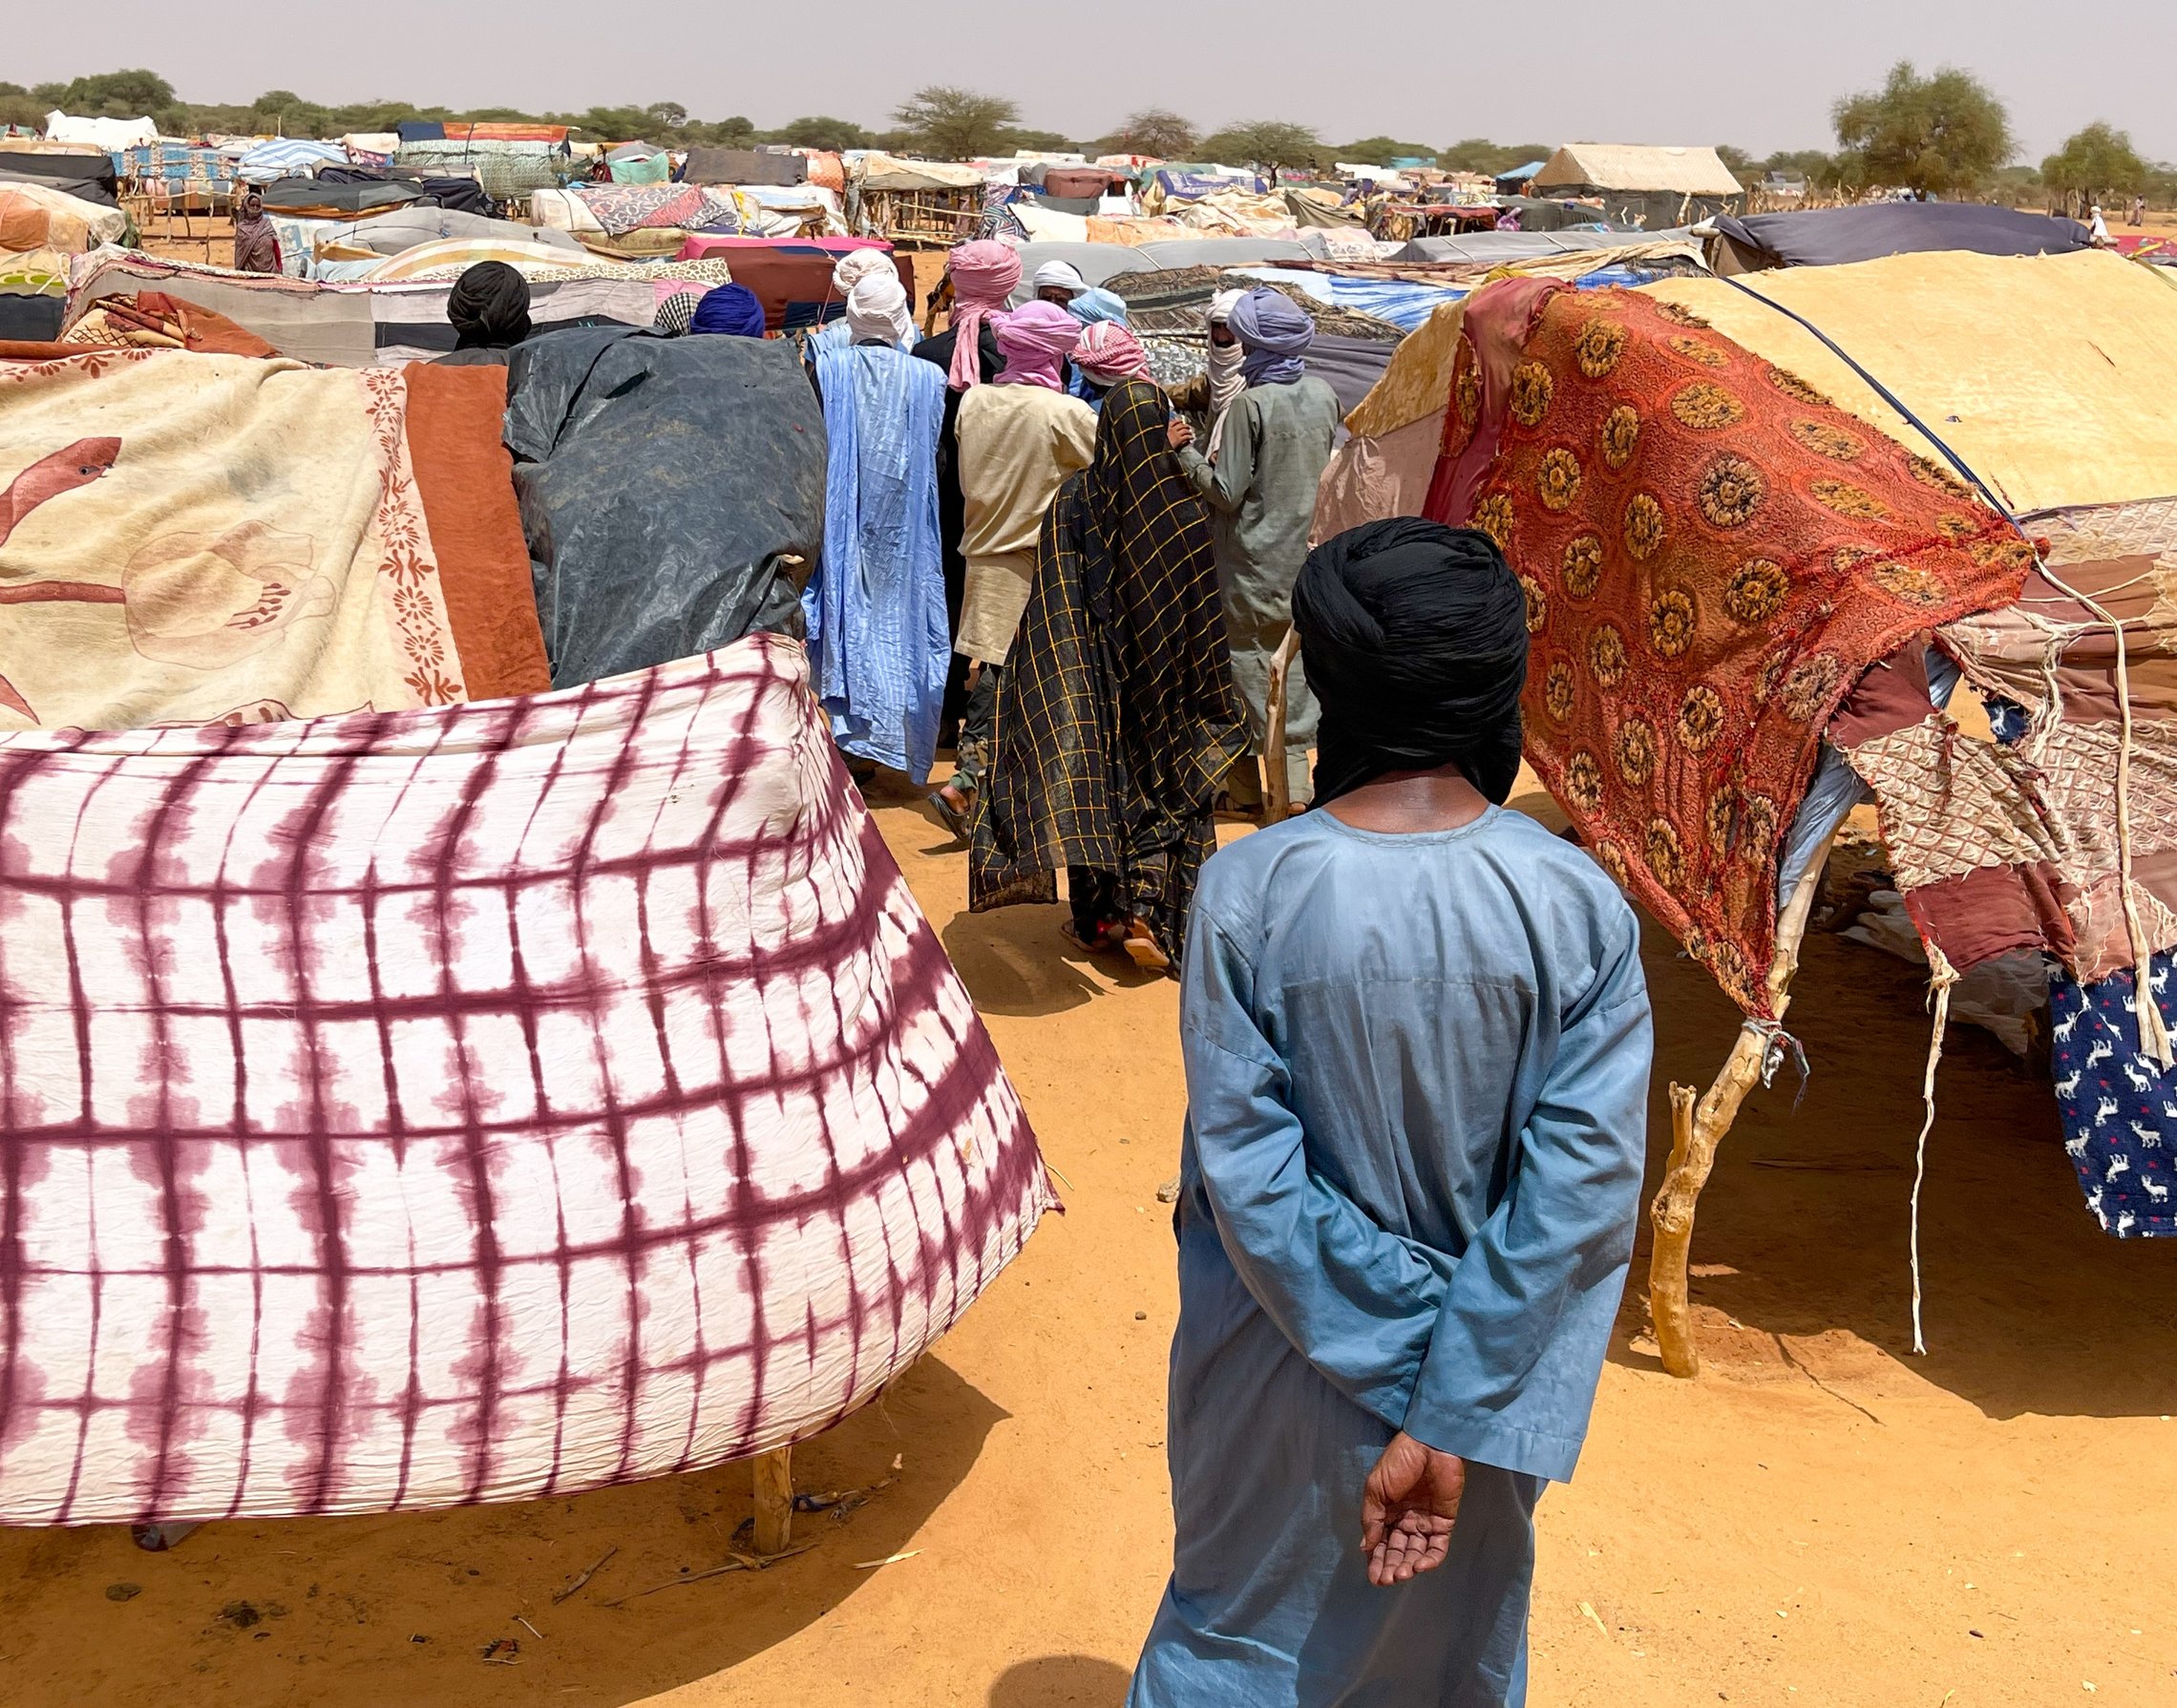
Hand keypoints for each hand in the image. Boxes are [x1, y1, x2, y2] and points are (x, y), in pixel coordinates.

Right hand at [1166, 417, 1193, 450]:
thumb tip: (1172, 427)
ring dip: (1189, 431)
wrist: (1163, 449)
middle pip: (1181, 425)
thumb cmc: (1163, 443)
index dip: (1178, 421)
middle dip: (1185, 426)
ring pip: (1185, 430)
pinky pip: (1186, 436)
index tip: (1181, 421)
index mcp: (1167, 428)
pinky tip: (1191, 437)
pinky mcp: (1179, 440)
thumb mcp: (1163, 435)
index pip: (1174, 422)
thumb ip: (1167, 430)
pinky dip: (1190, 437)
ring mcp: (1176, 435)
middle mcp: (1172, 430)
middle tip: (1188, 427)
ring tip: (1190, 433)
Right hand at [1359, 1432, 1464, 1585]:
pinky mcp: (1444, 1522)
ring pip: (1416, 1552)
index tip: (1374, 1577)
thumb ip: (1371, 1519)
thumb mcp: (1375, 1488)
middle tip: (1388, 1579)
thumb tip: (1365, 1547)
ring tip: (1402, 1574)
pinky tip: (1420, 1566)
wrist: (1430, 1444)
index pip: (1380, 1542)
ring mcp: (1424, 1522)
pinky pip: (1438, 1546)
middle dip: (1391, 1566)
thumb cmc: (1399, 1461)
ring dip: (1409, 1565)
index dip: (1376, 1560)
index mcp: (1386, 1511)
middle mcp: (1404, 1519)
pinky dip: (1430, 1559)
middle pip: (1397, 1550)